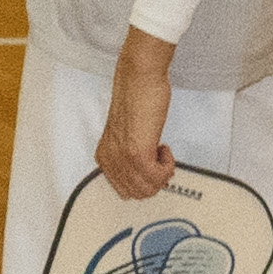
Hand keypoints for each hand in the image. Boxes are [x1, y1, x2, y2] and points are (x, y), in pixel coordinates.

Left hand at [91, 31, 180, 206]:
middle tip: (163, 161)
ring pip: (148, 188)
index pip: (124, 189)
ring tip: (163, 152)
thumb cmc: (137, 99)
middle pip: (137, 193)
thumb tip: (147, 170)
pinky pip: (157, 176)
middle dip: (156, 180)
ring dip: (163, 173)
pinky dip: (167, 166)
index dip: (146, 182)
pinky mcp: (137, 152)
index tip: (155, 168)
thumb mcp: (128, 134)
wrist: (139, 80)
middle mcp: (110, 160)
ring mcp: (123, 158)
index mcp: (105, 158)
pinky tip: (164, 148)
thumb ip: (132, 153)